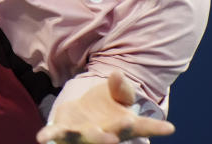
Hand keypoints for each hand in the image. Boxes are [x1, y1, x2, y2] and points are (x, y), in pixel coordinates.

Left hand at [36, 71, 175, 143]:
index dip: (156, 127)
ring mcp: (84, 134)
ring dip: (89, 139)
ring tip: (93, 135)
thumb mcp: (117, 93)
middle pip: (112, 137)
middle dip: (113, 136)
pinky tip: (42, 137)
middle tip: (118, 134)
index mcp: (124, 124)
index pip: (144, 126)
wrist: (84, 114)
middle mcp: (106, 134)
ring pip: (86, 139)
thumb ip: (120, 86)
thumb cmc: (106, 105)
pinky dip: (49, 136)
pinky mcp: (64, 130)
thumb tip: (116, 73)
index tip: (169, 127)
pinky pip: (56, 134)